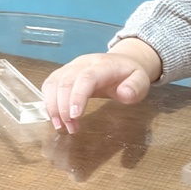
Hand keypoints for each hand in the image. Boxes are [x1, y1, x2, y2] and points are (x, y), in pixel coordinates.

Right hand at [40, 39, 161, 132]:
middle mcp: (83, 63)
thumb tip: (124, 94)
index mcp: (103, 65)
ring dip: (52, 106)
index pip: (86, 78)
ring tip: (60, 126)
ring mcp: (71, 67)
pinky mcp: (64, 73)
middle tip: (68, 128)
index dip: (77, 96)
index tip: (74, 116)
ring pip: (54, 82)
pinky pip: (50, 84)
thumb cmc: (130, 75)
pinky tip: (55, 116)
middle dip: (62, 106)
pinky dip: (48, 101)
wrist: (122, 61)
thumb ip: (135, 87)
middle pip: (66, 81)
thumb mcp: (141, 81)